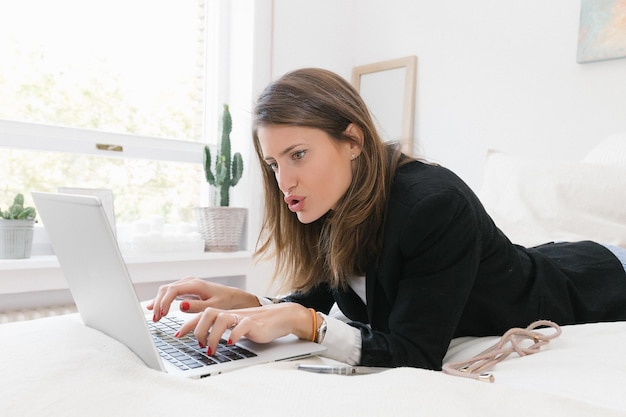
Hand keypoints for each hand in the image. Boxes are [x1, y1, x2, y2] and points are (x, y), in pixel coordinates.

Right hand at [146, 276, 260, 321]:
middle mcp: (189, 281)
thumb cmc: (225, 302)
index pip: (172, 290)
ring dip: (159, 302)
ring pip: (166, 290)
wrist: (233, 297)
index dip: (164, 302)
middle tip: (156, 319)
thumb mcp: (213, 307)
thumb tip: (181, 305)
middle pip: (166, 289)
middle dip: (159, 304)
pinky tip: (152, 307)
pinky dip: (161, 300)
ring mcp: (187, 284)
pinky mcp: (186, 289)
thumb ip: (197, 306)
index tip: (162, 315)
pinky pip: (170, 292)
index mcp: (195, 284)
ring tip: (156, 318)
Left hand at [175, 302, 313, 355]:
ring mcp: (242, 317)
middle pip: (207, 313)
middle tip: (200, 345)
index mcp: (224, 314)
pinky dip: (234, 335)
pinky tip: (231, 343)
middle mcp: (230, 313)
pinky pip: (242, 326)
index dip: (188, 324)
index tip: (177, 335)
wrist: (280, 318)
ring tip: (212, 350)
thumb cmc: (256, 324)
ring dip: (213, 336)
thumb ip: (220, 331)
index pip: (201, 315)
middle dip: (199, 330)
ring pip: (221, 319)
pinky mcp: (254, 323)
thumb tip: (202, 342)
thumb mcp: (234, 327)